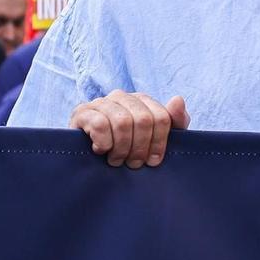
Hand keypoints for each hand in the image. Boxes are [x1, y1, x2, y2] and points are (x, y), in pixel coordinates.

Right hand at [69, 91, 189, 167]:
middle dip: (140, 148)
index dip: (159, 143)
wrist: (90, 158)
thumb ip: (174, 121)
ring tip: (117, 160)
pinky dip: (104, 143)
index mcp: (141, 100)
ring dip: (122, 148)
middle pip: (143, 120)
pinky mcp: (82, 112)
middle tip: (133, 163)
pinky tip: (101, 151)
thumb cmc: (127, 149)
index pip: (161, 117)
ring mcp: (100, 102)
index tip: (153, 161)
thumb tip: (178, 99)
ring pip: (122, 122)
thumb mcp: (156, 140)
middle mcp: (121, 96)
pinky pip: (100, 124)